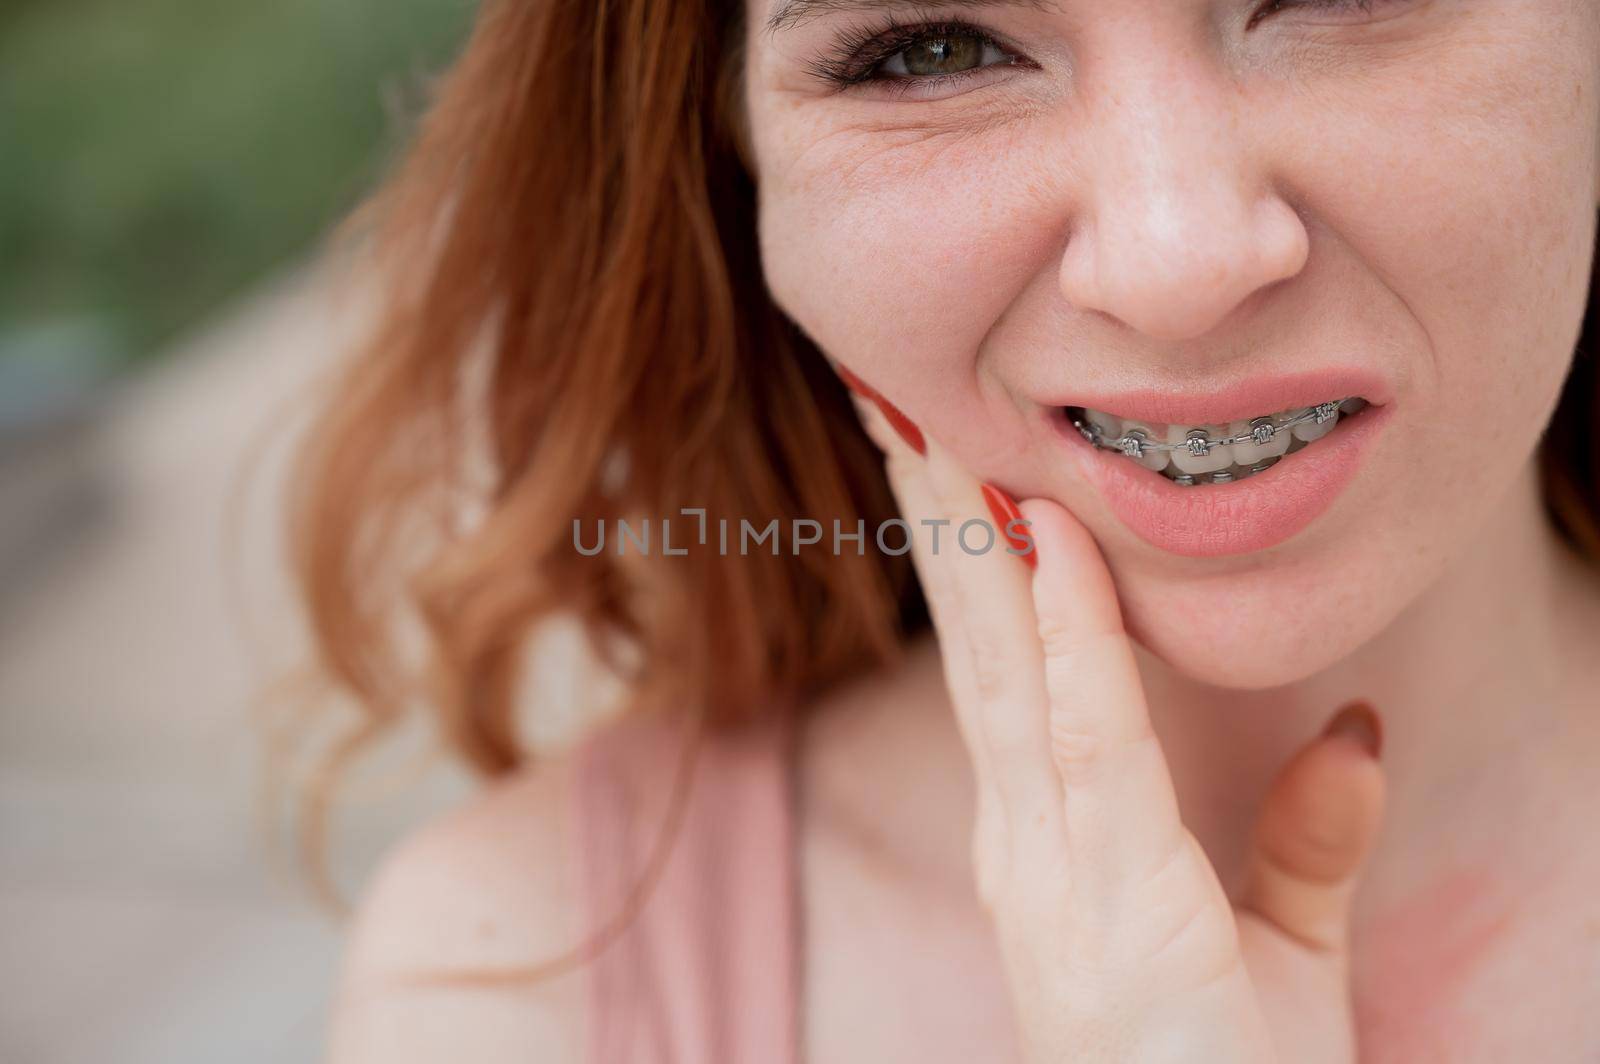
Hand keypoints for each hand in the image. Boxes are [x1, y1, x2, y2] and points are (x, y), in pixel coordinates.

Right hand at [842, 374, 1386, 1062]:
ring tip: (929, 427)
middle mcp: (1025, 841)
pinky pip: (1087, 733)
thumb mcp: (1282, 950)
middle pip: (975, 648)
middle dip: (936, 522)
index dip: (969, 563)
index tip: (942, 458)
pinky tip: (1053, 539)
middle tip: (897, 401)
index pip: (1000, 673)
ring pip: (1002, 669)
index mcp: (1048, 845)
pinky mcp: (1108, 895)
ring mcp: (1050, 868)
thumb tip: (1358, 726)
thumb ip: (1308, 841)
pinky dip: (1069, 631)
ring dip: (968, 541)